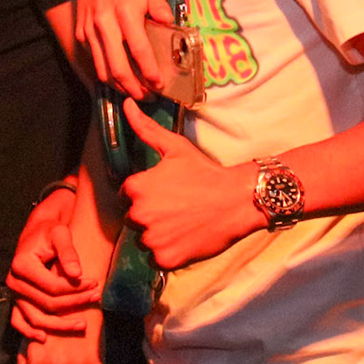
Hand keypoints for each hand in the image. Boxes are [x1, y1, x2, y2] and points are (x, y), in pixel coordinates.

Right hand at [7, 187, 99, 334]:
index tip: (95, 283)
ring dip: (60, 324)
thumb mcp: (60, 234)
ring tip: (82, 324)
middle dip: (74, 303)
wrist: (38, 232)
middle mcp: (14, 281)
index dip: (76, 289)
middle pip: (48, 304)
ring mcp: (13, 293)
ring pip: (36, 318)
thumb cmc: (50, 231)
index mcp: (22, 265)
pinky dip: (29, 332)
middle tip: (96, 297)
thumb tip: (77, 274)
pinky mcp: (15, 299)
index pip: (53, 287)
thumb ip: (68, 252)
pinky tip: (45, 338)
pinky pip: (18, 321)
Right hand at [77, 0, 175, 100]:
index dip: (149, 71)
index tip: (159, 84)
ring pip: (102, 69)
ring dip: (119, 86)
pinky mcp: (80, 33)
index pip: (139, 50)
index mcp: (125, 13)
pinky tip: (120, 78)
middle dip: (134, 88)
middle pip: (117, 67)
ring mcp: (89, 30)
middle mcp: (104, 24)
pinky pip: (95, 60)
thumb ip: (162, 9)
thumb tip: (171, 29)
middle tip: (148, 96)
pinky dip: (107, 73)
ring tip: (135, 92)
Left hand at [119, 100, 259, 270]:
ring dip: (157, 234)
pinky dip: (168, 252)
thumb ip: (145, 128)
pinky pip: (156, 258)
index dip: (146, 194)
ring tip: (181, 223)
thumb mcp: (174, 146)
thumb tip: (126, 104)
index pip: (127, 195)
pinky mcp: (166, 258)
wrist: (237, 200)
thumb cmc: (204, 171)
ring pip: (144, 240)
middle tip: (176, 208)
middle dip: (149, 215)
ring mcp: (152, 238)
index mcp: (136, 187)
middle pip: (133, 219)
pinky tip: (184, 238)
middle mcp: (139, 214)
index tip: (165, 192)